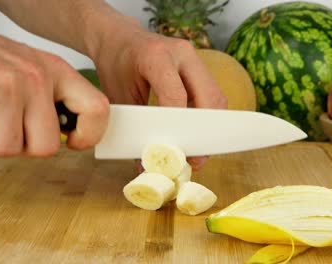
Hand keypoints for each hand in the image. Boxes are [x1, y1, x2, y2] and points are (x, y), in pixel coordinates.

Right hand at [0, 24, 108, 156]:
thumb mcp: (35, 68)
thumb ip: (56, 99)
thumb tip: (74, 134)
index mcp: (57, 72)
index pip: (97, 109)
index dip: (89, 135)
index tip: (74, 141)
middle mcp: (36, 77)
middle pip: (47, 147)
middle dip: (25, 145)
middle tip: (12, 126)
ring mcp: (6, 85)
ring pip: (8, 149)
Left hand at [87, 15, 227, 169]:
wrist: (118, 36)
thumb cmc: (114, 64)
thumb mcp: (118, 96)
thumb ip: (134, 129)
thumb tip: (146, 167)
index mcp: (156, 56)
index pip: (177, 96)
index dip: (179, 128)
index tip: (176, 153)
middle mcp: (181, 52)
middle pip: (208, 96)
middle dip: (205, 131)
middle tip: (196, 158)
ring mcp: (194, 56)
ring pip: (216, 96)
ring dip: (212, 125)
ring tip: (198, 150)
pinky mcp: (199, 64)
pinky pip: (212, 92)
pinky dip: (208, 115)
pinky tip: (196, 132)